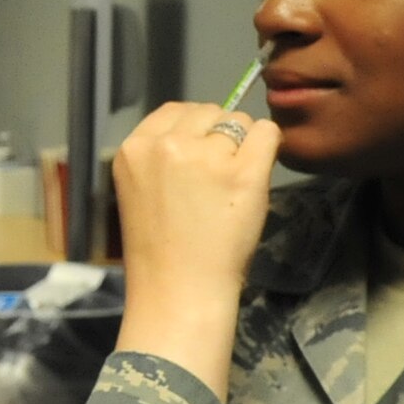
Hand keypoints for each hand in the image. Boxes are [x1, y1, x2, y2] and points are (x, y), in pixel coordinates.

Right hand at [111, 102, 279, 403]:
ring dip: (243, 145)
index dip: (194, 130)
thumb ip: (162, 155)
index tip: (199, 158)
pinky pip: (267, 133)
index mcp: (134, 148)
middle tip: (217, 178)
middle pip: (208, 111)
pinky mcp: (244, 173)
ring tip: (232, 186)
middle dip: (218, 135)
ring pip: (239, 121)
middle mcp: (168, 144)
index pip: (175, 111)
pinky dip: (269, 148)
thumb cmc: (160, 250)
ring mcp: (207, 157)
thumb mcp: (140, 189)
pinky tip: (256, 177)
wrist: (179, 293)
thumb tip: (205, 129)